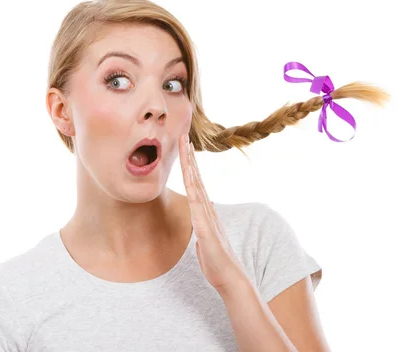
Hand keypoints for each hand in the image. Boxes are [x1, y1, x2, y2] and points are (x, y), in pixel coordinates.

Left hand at [179, 133, 247, 292]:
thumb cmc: (216, 260)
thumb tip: (201, 212)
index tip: (184, 147)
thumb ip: (202, 224)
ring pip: (197, 187)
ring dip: (191, 167)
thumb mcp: (204, 238)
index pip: (195, 182)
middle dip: (189, 157)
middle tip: (182, 135)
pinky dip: (194, 192)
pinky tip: (189, 179)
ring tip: (185, 149)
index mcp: (204, 211)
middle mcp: (207, 210)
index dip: (189, 164)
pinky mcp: (206, 231)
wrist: (229, 277)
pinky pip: (198, 208)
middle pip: (196, 178)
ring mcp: (207, 218)